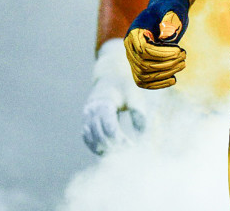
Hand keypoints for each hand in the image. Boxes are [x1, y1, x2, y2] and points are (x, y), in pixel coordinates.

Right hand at [82, 38, 147, 153]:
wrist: (110, 73)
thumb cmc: (125, 84)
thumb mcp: (134, 95)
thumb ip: (138, 113)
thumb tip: (142, 133)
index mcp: (104, 102)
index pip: (108, 125)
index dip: (118, 138)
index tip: (130, 146)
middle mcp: (92, 110)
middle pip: (99, 133)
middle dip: (112, 145)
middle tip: (126, 153)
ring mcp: (86, 115)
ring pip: (90, 137)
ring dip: (102, 148)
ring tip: (118, 156)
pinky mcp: (86, 120)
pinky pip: (87, 136)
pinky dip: (95, 146)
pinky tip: (106, 154)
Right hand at [124, 0, 189, 88]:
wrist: (164, 14)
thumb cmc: (169, 10)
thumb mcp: (172, 10)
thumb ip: (169, 20)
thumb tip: (165, 37)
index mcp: (135, 32)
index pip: (144, 50)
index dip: (162, 53)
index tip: (179, 50)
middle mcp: (130, 47)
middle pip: (143, 64)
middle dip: (166, 63)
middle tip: (184, 56)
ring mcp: (133, 58)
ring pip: (143, 75)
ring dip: (164, 74)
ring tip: (182, 64)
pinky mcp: (138, 66)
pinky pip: (143, 81)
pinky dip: (157, 84)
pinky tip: (173, 80)